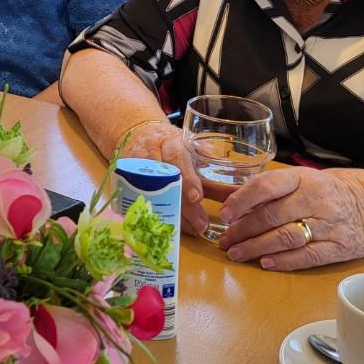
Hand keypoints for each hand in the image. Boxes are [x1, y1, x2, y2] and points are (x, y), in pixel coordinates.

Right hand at [119, 122, 209, 236]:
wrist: (138, 135)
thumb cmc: (171, 145)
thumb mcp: (190, 151)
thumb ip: (211, 170)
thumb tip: (238, 192)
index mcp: (169, 141)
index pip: (177, 156)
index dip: (187, 177)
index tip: (198, 197)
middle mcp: (150, 152)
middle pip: (165, 181)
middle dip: (183, 205)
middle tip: (201, 224)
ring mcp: (135, 166)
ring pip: (152, 193)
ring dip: (173, 213)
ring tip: (191, 228)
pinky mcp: (125, 179)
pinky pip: (140, 199)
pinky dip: (156, 213)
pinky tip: (171, 225)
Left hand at [216, 166, 363, 270]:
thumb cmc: (333, 189)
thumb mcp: (304, 179)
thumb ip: (270, 189)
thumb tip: (226, 195)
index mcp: (303, 178)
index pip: (267, 186)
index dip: (243, 200)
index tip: (226, 213)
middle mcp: (316, 200)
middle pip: (273, 216)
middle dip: (244, 230)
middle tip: (224, 240)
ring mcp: (330, 225)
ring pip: (287, 237)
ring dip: (258, 248)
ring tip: (238, 254)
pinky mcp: (341, 247)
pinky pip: (309, 256)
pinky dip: (285, 261)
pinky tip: (267, 263)